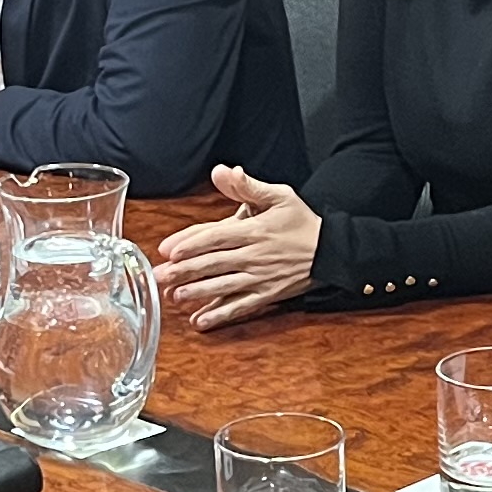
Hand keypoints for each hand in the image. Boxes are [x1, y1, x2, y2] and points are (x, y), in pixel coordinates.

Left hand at [153, 168, 321, 328]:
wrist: (332, 251)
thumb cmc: (302, 222)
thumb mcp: (279, 196)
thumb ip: (247, 186)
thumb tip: (224, 171)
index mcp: (254, 230)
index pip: (216, 236)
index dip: (191, 243)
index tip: (169, 250)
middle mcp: (255, 256)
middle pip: (214, 263)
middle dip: (185, 270)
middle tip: (160, 275)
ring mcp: (260, 277)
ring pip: (224, 286)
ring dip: (198, 292)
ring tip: (175, 296)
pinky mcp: (267, 294)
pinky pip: (241, 306)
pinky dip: (220, 314)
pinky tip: (201, 320)